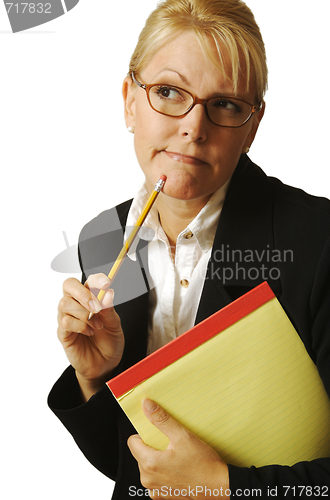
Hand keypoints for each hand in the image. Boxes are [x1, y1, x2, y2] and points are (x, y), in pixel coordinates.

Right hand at [57, 273, 124, 400]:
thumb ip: (110, 309)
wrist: (105, 364)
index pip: (88, 280)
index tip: (106, 283)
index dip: (95, 279)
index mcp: (91, 298)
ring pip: (65, 303)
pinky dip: (80, 326)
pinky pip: (65, 322)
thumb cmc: (109, 341)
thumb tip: (108, 293)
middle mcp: (76, 305)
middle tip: (97, 306)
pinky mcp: (63, 333)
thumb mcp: (115, 324)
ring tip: (97, 325)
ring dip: (84, 314)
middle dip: (83, 293)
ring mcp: (67, 317)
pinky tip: (89, 332)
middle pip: (68, 285)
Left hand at [128, 399, 229, 498]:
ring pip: (148, 466)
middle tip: (172, 444)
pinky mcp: (163, 496)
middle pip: (140, 454)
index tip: (157, 432)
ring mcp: (155, 490)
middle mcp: (148, 480)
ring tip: (177, 456)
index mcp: (150, 464)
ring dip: (159, 459)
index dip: (144, 434)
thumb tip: (147, 406)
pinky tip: (179, 468)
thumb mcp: (183, 436)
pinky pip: (157, 478)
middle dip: (153, 446)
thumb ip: (161, 420)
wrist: (220, 487)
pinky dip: (165, 471)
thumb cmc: (204, 465)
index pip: (132, 442)